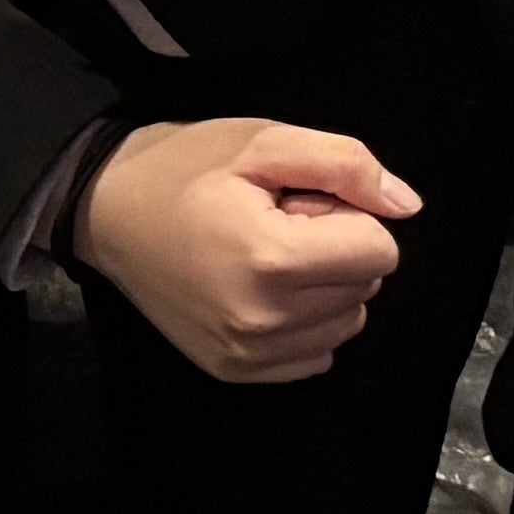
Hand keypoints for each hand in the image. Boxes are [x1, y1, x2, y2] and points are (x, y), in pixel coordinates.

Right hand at [72, 118, 415, 382]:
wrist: (105, 212)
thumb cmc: (184, 168)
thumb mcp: (261, 141)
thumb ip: (344, 163)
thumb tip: (407, 206)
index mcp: (272, 259)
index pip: (381, 251)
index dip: (346, 214)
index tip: (295, 202)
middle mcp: (266, 320)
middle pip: (366, 287)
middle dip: (335, 248)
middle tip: (275, 222)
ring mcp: (250, 355)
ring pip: (347, 322)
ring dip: (323, 287)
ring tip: (264, 256)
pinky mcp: (238, 373)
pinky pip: (318, 354)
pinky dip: (304, 321)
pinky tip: (258, 290)